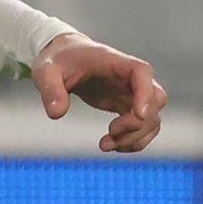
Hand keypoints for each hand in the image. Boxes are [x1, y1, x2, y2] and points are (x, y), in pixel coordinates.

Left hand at [34, 32, 166, 153]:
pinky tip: (111, 145)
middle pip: (156, 98)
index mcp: (114, 62)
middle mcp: (129, 77)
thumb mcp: (46, 71)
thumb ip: (50, 89)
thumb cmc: (57, 60)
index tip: (138, 114)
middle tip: (111, 131)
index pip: (142, 72)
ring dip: (135, 137)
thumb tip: (57, 114)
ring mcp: (131, 92)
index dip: (146, 93)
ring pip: (153, 117)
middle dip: (139, 122)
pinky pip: (144, 126)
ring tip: (105, 144)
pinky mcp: (126, 105)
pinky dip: (134, 141)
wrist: (64, 58)